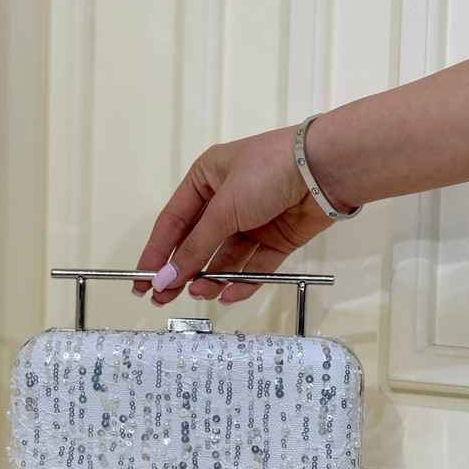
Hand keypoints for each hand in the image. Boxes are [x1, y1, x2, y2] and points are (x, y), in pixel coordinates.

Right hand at [132, 125, 333, 304]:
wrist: (325, 170)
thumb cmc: (270, 170)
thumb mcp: (224, 208)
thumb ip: (194, 248)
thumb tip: (165, 278)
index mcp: (206, 179)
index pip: (173, 223)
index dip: (156, 253)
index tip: (142, 280)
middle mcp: (227, 201)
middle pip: (196, 244)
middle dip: (181, 272)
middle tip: (163, 299)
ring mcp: (252, 221)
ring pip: (224, 259)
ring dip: (210, 278)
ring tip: (200, 293)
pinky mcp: (276, 239)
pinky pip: (254, 266)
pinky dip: (242, 282)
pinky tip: (228, 294)